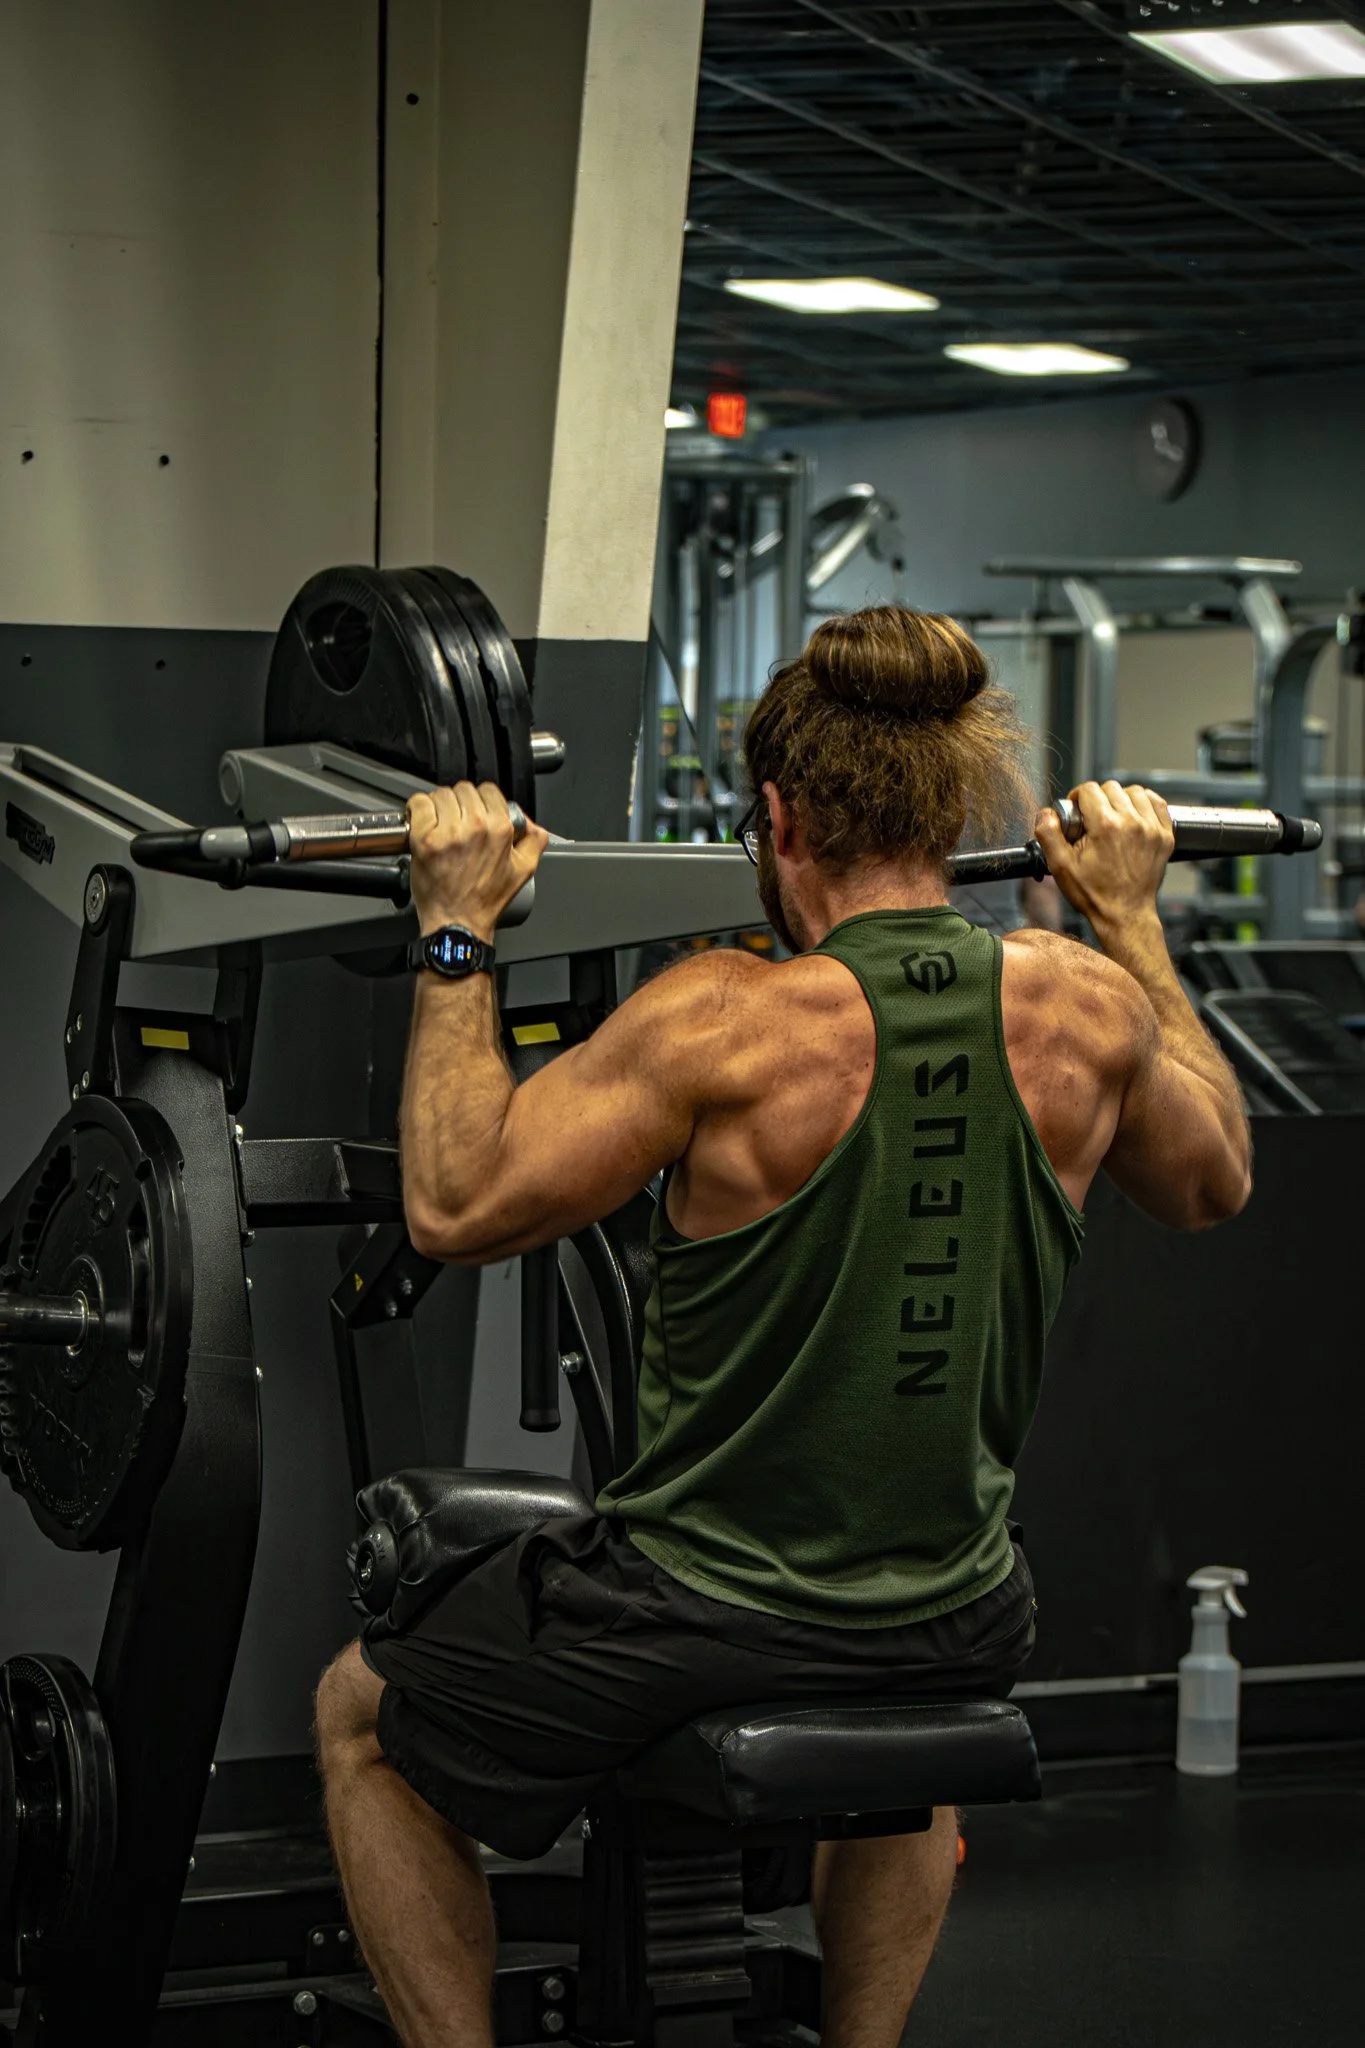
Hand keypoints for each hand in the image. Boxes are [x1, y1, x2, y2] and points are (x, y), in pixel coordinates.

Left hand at [406, 783, 549, 941]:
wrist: (458, 922)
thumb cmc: (485, 901)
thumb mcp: (524, 870)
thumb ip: (535, 839)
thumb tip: (528, 823)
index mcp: (500, 829)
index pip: (488, 790)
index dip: (481, 802)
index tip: (474, 814)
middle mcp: (476, 827)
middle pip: (463, 790)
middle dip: (460, 804)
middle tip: (456, 824)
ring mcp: (448, 832)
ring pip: (441, 795)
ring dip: (439, 807)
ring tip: (440, 826)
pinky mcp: (424, 839)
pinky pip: (419, 804)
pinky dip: (419, 810)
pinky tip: (424, 825)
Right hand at [1034, 781, 1173, 934]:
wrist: (1124, 915)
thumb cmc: (1094, 894)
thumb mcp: (1060, 866)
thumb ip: (1048, 834)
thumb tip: (1046, 813)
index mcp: (1105, 826)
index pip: (1089, 789)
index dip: (1077, 797)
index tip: (1075, 811)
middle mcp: (1131, 823)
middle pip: (1111, 788)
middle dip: (1097, 798)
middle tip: (1091, 818)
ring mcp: (1152, 829)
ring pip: (1134, 792)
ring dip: (1120, 799)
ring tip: (1112, 816)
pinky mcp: (1165, 836)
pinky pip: (1156, 804)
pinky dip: (1144, 803)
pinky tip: (1133, 814)